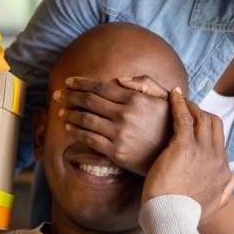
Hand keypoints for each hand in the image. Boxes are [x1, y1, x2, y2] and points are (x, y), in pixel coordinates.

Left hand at [54, 76, 171, 174]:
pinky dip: (76, 132)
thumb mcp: (163, 98)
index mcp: (135, 99)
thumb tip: (119, 79)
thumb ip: (144, 83)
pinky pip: (89, 139)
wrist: (174, 155)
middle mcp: (125, 115)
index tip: (69, 81)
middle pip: (89, 101)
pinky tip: (68, 128)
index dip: (81, 83)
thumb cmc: (169, 123)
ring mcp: (119, 134)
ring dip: (69, 114)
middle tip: (58, 94)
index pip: (100, 87)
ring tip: (60, 110)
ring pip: (86, 120)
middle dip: (70, 96)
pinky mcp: (116, 152)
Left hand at [141, 88, 233, 223]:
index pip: (219, 140)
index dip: (208, 128)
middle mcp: (216, 158)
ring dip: (191, 105)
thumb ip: (225, 191)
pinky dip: (179, 103)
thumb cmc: (185, 216)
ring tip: (179, 98)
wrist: (173, 220)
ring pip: (201, 117)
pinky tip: (172, 95)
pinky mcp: (183, 146)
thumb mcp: (213, 205)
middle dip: (201, 113)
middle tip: (187, 107)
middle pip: (214, 124)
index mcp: (222, 171)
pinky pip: (183, 117)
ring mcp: (202, 150)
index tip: (196, 123)